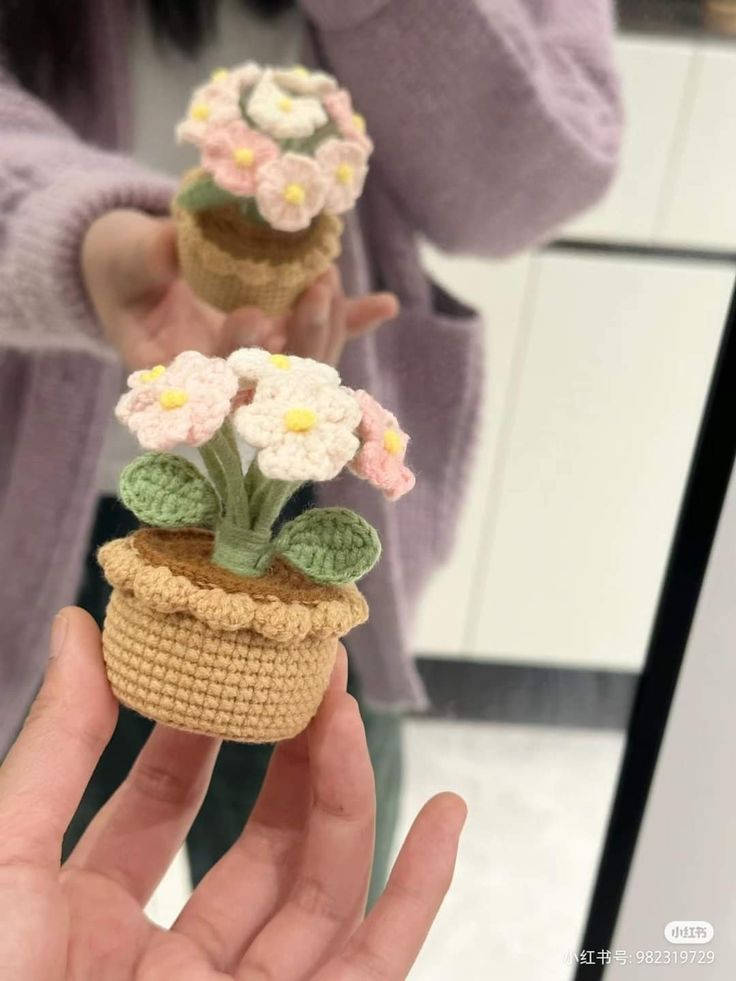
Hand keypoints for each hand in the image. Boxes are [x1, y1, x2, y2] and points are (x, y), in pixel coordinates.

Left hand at [0, 608, 465, 979]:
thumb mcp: (7, 860)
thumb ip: (57, 744)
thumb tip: (76, 629)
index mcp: (86, 925)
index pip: (160, 801)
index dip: (197, 725)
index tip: (226, 659)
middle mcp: (167, 967)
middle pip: (253, 841)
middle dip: (286, 749)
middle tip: (311, 671)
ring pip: (320, 890)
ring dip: (350, 795)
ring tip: (352, 713)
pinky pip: (378, 965)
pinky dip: (421, 893)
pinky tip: (445, 818)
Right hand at [82, 209, 397, 369]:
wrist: (133, 264)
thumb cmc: (118, 264)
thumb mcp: (123, 256)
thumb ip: (148, 254)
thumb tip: (177, 239)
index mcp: (180, 369)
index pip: (218, 378)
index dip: (242, 356)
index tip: (255, 317)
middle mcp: (227, 373)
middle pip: (273, 378)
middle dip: (301, 341)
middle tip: (315, 290)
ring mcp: (259, 355)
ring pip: (304, 358)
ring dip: (326, 323)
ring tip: (331, 276)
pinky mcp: (281, 331)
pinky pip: (322, 330)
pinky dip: (352, 318)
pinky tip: (386, 305)